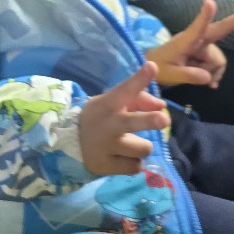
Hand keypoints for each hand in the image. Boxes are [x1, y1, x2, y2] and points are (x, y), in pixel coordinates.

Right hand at [79, 62, 169, 176]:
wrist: (69, 142)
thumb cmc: (101, 118)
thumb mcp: (114, 103)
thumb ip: (139, 100)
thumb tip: (162, 107)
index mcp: (109, 104)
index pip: (126, 89)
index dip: (140, 78)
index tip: (152, 66)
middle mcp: (108, 125)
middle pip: (132, 122)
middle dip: (148, 120)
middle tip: (163, 119)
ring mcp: (106, 147)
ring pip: (143, 148)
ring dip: (140, 147)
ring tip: (126, 145)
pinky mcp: (106, 166)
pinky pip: (135, 166)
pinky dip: (131, 162)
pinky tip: (119, 157)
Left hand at [146, 0, 233, 88]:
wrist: (155, 66)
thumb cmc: (159, 66)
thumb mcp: (170, 74)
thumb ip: (188, 75)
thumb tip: (208, 77)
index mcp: (185, 41)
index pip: (196, 27)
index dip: (205, 16)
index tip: (210, 2)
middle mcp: (198, 39)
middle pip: (222, 30)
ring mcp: (204, 45)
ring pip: (218, 61)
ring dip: (210, 71)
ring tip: (193, 75)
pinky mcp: (207, 53)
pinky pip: (217, 66)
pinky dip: (214, 74)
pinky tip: (208, 82)